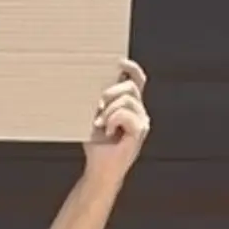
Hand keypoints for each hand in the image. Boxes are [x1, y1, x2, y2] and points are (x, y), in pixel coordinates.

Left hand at [84, 58, 149, 183]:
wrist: (99, 166)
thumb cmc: (95, 141)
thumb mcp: (92, 114)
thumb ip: (96, 99)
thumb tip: (87, 81)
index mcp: (129, 104)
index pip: (137, 80)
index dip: (131, 68)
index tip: (119, 61)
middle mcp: (139, 110)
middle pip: (130, 87)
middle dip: (110, 92)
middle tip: (96, 105)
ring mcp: (142, 121)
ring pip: (126, 100)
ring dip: (108, 110)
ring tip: (99, 123)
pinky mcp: (140, 131)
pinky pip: (125, 114)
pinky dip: (112, 120)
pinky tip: (108, 131)